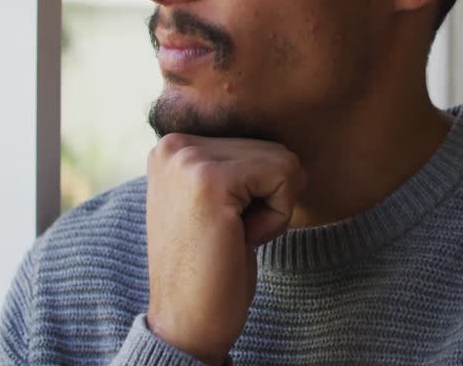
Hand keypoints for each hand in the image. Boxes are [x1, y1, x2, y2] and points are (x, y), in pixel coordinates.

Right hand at [144, 133, 303, 364]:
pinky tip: (239, 239)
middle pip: (273, 148)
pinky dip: (277, 216)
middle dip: (268, 198)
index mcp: (173, 145)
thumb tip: (288, 140)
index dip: (259, 191)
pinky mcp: (211, 180)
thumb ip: (237, 163)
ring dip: (273, 208)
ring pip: (284, 161)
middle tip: (229, 234)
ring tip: (232, 236)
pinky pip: (285, 177)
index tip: (223, 224)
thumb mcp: (219, 200)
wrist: (187, 322)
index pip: (259, 142)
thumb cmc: (213, 265)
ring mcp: (188, 160)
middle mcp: (174, 144)